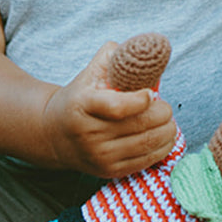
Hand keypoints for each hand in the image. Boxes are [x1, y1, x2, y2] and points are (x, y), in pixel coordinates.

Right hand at [41, 42, 176, 177]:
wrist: (53, 134)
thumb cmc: (79, 99)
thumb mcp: (89, 73)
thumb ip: (114, 56)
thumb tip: (144, 50)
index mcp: (81, 105)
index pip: (118, 107)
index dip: (142, 100)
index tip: (150, 93)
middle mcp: (88, 134)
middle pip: (141, 125)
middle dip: (162, 112)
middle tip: (163, 106)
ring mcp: (99, 156)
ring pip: (149, 143)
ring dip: (167, 130)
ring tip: (166, 120)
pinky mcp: (109, 171)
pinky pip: (147, 160)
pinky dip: (163, 146)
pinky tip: (162, 135)